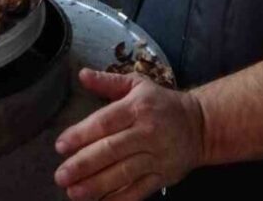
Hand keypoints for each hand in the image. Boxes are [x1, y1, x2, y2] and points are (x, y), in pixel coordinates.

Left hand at [54, 69, 204, 200]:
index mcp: (138, 107)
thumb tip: (82, 74)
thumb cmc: (162, 104)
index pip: (106, 121)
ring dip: (96, 185)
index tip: (61, 146)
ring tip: (74, 192)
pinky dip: (118, 198)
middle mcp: (147, 132)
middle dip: (83, 164)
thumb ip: (108, 82)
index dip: (82, 134)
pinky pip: (138, 191)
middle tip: (61, 175)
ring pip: (123, 173)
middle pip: (111, 150)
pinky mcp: (163, 176)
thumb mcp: (138, 85)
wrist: (201, 125)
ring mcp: (156, 157)